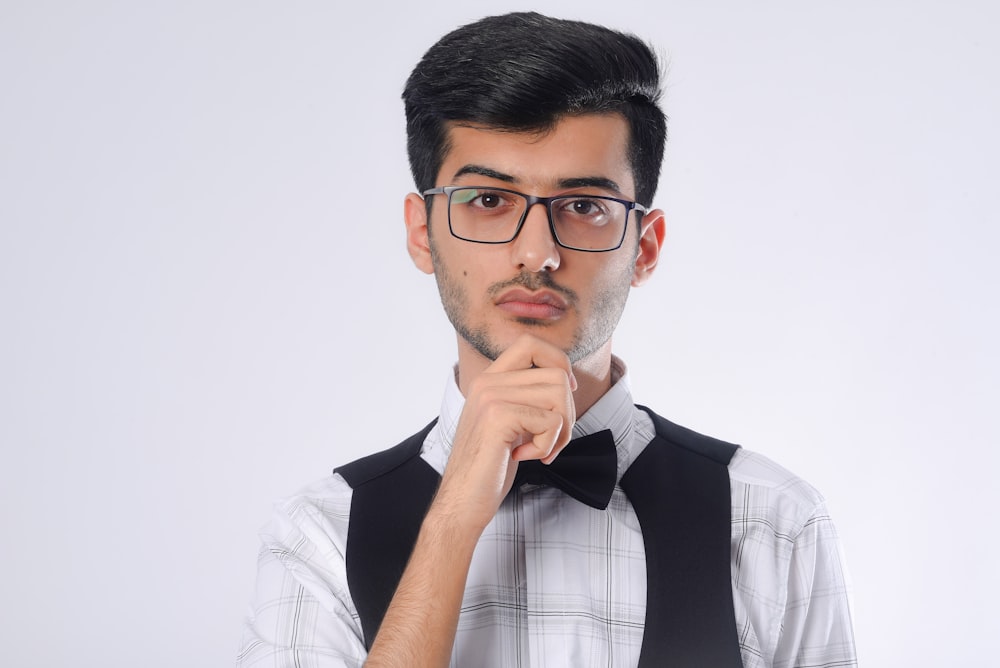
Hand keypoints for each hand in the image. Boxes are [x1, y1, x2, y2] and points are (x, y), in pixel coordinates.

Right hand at [432, 334, 577, 532]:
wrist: (461, 502)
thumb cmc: (489, 468)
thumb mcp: (508, 422)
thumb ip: (525, 397)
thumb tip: (566, 380)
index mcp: (489, 380)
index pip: (531, 343)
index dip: (558, 363)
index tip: (564, 393)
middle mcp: (487, 382)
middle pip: (556, 374)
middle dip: (568, 411)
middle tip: (552, 439)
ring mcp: (491, 397)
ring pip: (559, 394)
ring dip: (561, 430)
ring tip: (541, 450)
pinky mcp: (498, 417)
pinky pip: (552, 420)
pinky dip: (549, 445)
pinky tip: (525, 457)